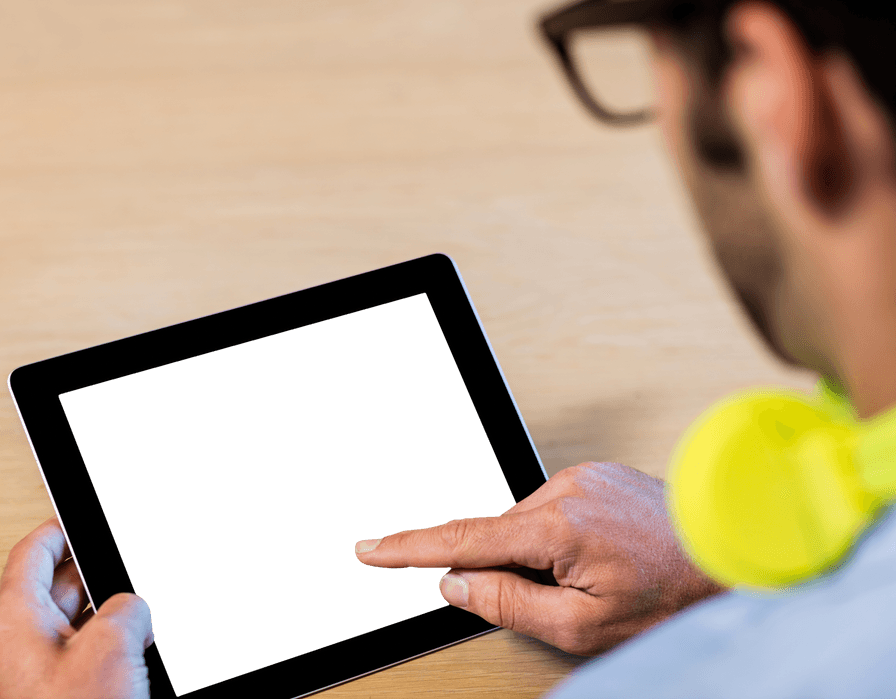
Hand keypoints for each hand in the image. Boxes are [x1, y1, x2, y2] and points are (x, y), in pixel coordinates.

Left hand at [0, 516, 154, 698]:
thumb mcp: (109, 647)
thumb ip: (125, 609)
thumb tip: (133, 610)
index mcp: (18, 618)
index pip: (31, 552)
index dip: (59, 528)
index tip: (79, 516)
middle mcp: (25, 640)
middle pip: (61, 583)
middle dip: (96, 574)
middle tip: (120, 569)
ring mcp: (43, 664)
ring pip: (81, 618)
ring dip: (109, 614)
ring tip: (135, 622)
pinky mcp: (63, 685)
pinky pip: (90, 647)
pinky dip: (112, 642)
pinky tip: (134, 652)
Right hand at [355, 462, 725, 655]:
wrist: (730, 553)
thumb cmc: (669, 596)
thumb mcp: (582, 626)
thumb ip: (508, 602)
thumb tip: (457, 583)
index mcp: (555, 525)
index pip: (460, 540)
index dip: (408, 549)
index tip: (371, 548)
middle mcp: (564, 488)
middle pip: (497, 535)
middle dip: (508, 568)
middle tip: (560, 597)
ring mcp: (582, 475)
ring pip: (526, 522)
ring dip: (538, 552)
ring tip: (593, 576)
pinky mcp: (596, 472)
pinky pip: (552, 506)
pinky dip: (557, 534)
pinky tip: (598, 554)